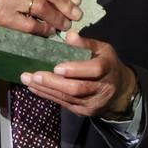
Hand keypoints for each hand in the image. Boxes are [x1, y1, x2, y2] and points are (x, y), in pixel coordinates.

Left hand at [20, 31, 137, 118]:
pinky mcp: (84, 111)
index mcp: (108, 68)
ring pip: (67, 98)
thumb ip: (86, 43)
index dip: (75, 69)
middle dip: (53, 82)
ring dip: (45, 89)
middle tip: (33, 75)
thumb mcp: (102, 50)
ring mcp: (92, 103)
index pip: (94, 70)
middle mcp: (102, 88)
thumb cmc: (107, 64)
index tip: (56, 67)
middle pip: (76, 88)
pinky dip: (48, 95)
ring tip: (27, 80)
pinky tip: (35, 88)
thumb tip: (69, 35)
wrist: (120, 91)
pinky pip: (63, 103)